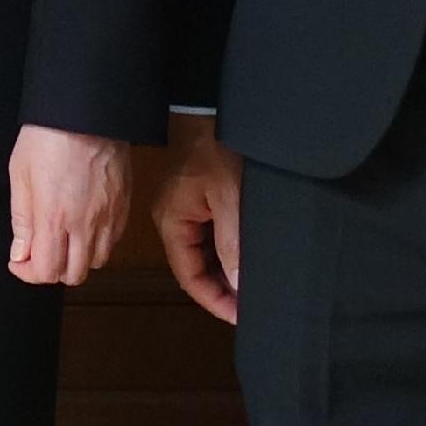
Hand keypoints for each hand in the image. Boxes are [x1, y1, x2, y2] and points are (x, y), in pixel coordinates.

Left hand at [7, 122, 134, 285]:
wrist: (88, 110)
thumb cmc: (49, 135)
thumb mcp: (21, 174)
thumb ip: (21, 219)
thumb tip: (19, 253)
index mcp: (53, 216)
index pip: (46, 271)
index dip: (29, 273)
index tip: (19, 262)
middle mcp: (84, 223)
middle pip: (73, 275)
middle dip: (52, 270)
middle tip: (39, 252)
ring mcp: (108, 216)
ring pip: (96, 262)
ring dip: (76, 259)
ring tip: (62, 239)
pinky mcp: (123, 206)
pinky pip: (113, 242)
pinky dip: (97, 244)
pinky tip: (83, 227)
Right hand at [152, 117, 243, 324]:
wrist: (210, 107)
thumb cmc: (217, 148)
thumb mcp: (229, 199)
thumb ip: (233, 245)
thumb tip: (240, 286)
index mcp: (171, 222)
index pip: (189, 277)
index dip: (215, 300)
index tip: (242, 317)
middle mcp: (171, 219)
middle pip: (195, 267)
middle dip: (223, 289)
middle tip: (253, 305)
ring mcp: (183, 208)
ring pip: (203, 253)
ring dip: (226, 270)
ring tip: (254, 286)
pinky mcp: (196, 198)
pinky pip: (208, 235)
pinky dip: (226, 251)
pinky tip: (247, 257)